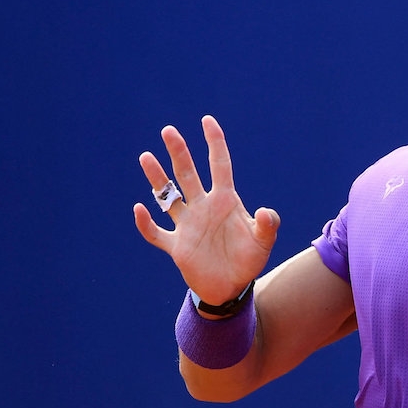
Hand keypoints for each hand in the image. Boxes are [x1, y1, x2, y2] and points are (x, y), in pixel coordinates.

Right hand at [133, 115, 279, 304]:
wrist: (232, 287)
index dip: (214, 143)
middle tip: (169, 130)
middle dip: (179, 153)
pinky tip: (139, 209)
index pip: (219, 165)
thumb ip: (267, 226)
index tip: (207, 121)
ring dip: (157, 179)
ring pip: (167, 197)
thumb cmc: (249, 260)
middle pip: (188, 174)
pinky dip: (146, 223)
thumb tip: (265, 211)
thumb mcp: (263, 242)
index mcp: (225, 201)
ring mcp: (187, 225)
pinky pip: (156, 232)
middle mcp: (203, 207)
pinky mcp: (176, 246)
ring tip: (146, 156)